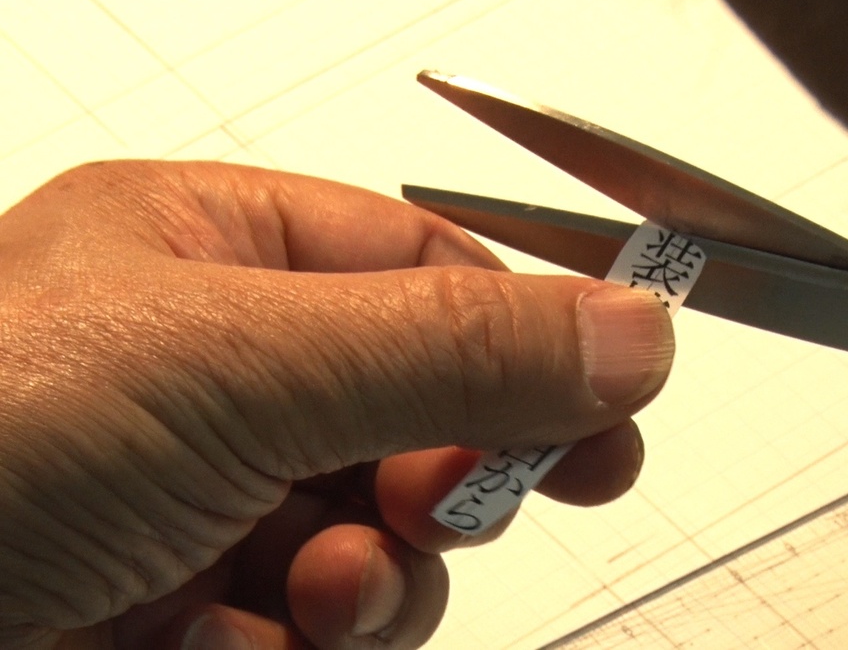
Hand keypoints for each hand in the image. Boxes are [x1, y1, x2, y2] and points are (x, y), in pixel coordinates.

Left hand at [0, 161, 673, 647]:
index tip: (619, 393)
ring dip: (381, 574)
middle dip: (459, 467)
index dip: (530, 330)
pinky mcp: (194, 610)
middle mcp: (214, 370)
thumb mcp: (237, 364)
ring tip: (324, 588)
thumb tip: (632, 330)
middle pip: (421, 409)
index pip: (428, 273)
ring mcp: (207, 497)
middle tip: (497, 495)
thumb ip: (451, 348)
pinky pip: (320, 622)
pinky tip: (245, 638)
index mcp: (212, 256)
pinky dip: (308, 640)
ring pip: (384, 531)